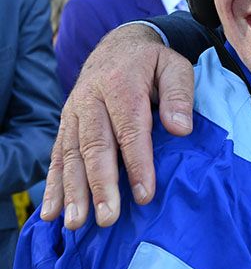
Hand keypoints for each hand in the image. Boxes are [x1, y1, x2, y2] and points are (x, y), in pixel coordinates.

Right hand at [40, 23, 194, 228]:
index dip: (137, 163)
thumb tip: (181, 128)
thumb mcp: (175, 67)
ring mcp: (74, 113)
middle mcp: (90, 100)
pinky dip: (53, 185)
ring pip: (72, 155)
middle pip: (95, 147)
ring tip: (77, 223)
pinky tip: (51, 212)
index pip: (129, 129)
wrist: (119, 45)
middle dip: (100, 185)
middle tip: (108, 218)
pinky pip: (57, 156)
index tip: (145, 195)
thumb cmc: (154, 63)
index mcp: (121, 85)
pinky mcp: (66, 125)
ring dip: (72, 191)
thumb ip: (179, 96)